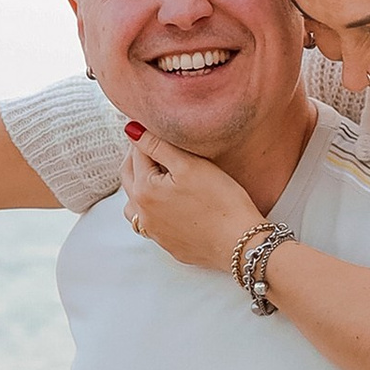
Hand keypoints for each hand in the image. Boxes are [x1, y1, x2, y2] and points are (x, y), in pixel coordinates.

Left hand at [121, 133, 265, 276]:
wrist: (240, 244)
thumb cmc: (220, 202)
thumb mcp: (190, 165)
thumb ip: (158, 145)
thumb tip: (131, 130)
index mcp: (143, 190)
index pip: (137, 153)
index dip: (145, 135)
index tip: (154, 125)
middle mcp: (142, 213)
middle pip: (129, 176)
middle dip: (137, 156)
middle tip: (151, 142)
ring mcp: (153, 232)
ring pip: (133, 203)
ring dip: (138, 184)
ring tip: (154, 173)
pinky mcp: (167, 244)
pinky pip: (150, 222)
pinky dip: (151, 207)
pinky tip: (167, 203)